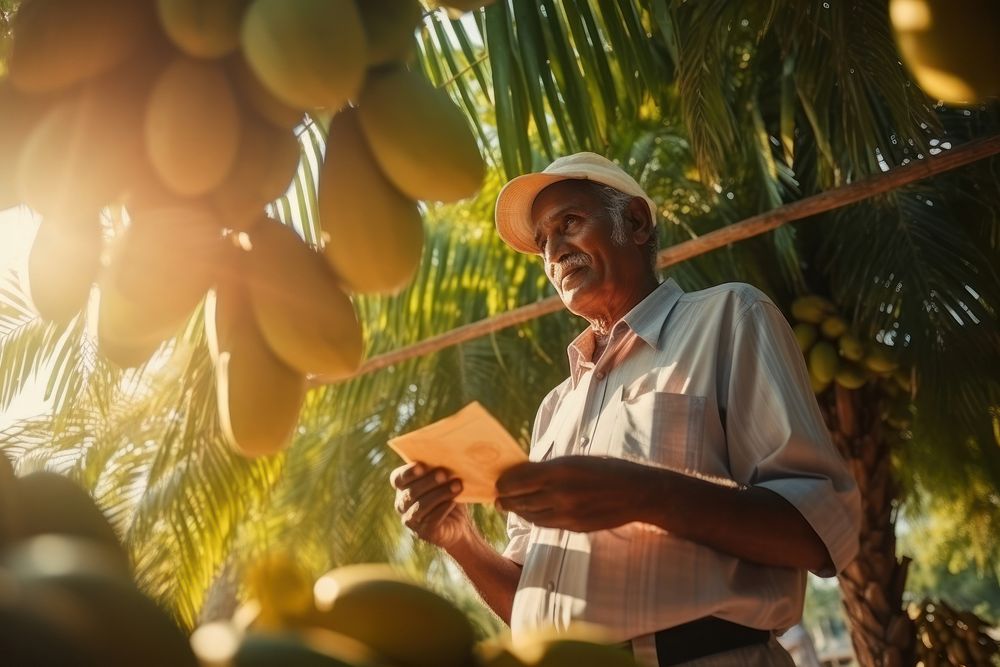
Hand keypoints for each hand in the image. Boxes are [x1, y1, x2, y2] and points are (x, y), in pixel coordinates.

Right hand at [390, 462, 472, 548]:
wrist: (458, 524)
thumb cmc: (448, 494)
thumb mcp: (442, 480)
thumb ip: (438, 468)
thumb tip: (449, 455)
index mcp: (403, 487)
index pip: (398, 478)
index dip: (408, 472)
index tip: (422, 466)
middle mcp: (402, 504)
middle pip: (411, 492)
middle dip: (428, 481)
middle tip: (444, 474)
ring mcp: (411, 520)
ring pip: (421, 506)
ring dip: (440, 494)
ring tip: (457, 486)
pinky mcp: (423, 533)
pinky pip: (431, 520)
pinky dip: (443, 509)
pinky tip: (453, 501)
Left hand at [495, 456, 653, 531]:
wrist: (637, 493)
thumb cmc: (607, 469)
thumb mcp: (575, 461)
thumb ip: (548, 468)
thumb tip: (523, 473)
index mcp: (558, 471)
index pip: (516, 481)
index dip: (504, 483)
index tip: (499, 482)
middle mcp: (559, 494)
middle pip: (519, 500)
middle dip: (505, 499)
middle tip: (497, 497)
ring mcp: (566, 514)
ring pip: (529, 515)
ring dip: (517, 510)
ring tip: (509, 505)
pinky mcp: (573, 527)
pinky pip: (545, 525)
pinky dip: (533, 519)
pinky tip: (529, 513)